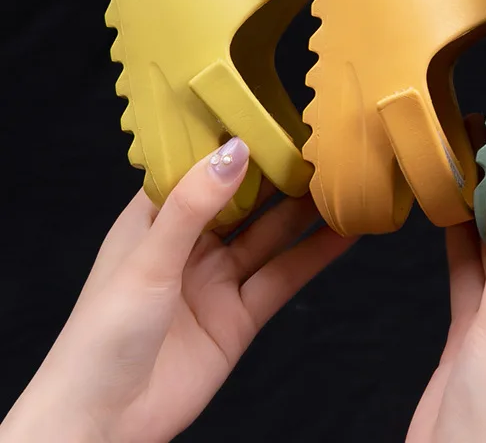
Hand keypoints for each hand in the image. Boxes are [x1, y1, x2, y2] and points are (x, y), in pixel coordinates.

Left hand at [0, 138, 355, 442]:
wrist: (103, 427)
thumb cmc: (100, 338)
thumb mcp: (148, 259)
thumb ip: (194, 205)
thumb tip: (235, 150)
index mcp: (154, 219)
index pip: (200, 167)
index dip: (235, 142)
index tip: (272, 115)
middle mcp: (190, 244)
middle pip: (244, 199)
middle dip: (278, 174)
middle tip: (320, 146)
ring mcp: (217, 279)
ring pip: (269, 235)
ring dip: (304, 211)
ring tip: (342, 181)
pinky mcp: (240, 315)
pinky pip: (283, 277)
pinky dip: (315, 255)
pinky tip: (343, 234)